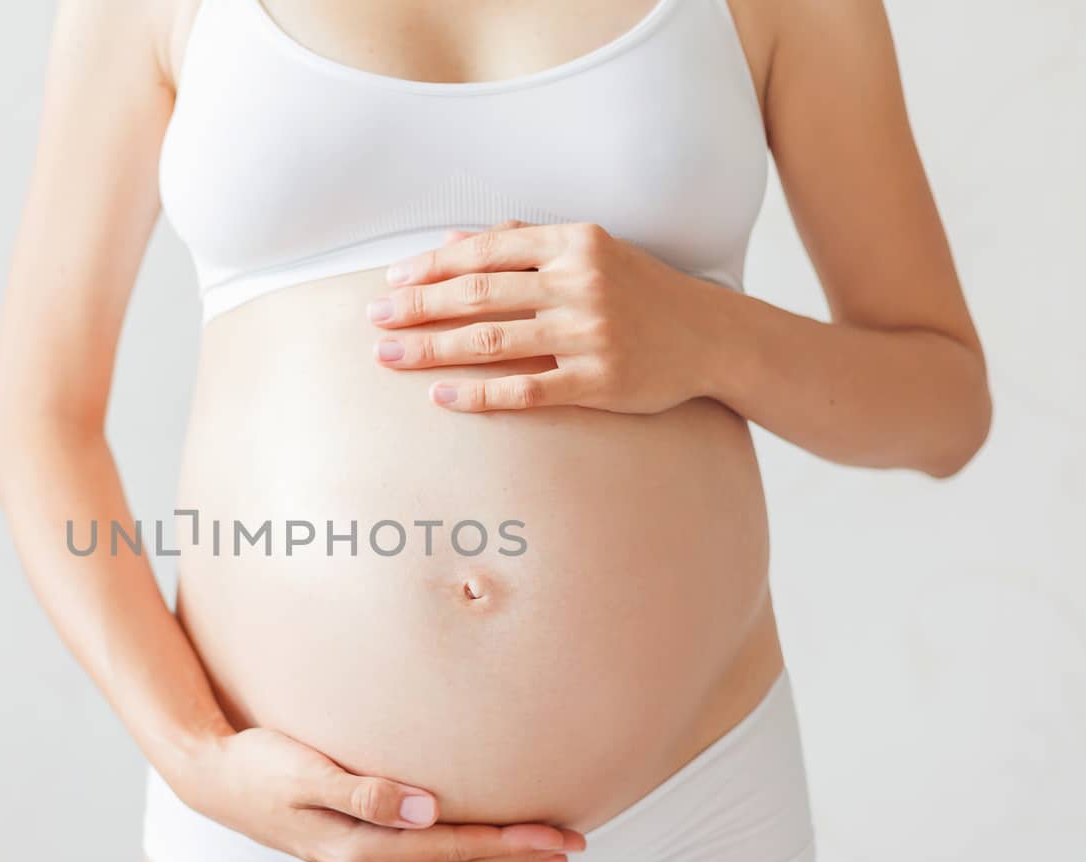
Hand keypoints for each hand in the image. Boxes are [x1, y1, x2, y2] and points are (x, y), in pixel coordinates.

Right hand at [173, 726, 584, 861]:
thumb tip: (424, 806)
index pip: (453, 848)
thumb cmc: (258, 765)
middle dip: (518, 858)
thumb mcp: (304, 769)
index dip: (508, 843)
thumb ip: (363, 789)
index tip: (557, 835)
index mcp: (360, 846)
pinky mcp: (351, 855)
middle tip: (574, 849)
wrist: (210, 779)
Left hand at [367, 220, 727, 414]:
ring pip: (493, 341)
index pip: (486, 250)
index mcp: (575, 242)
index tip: (391, 280)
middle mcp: (580, 283)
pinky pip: (525, 390)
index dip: (431, 266)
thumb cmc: (638, 290)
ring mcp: (590, 334)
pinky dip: (477, 394)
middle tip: (374, 319)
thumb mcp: (588, 250)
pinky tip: (439, 398)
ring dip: (432, 350)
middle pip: (478, 294)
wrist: (711, 336)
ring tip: (389, 358)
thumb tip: (450, 240)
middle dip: (418, 306)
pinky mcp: (599, 381)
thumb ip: (521, 241)